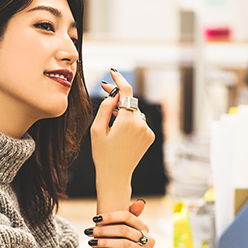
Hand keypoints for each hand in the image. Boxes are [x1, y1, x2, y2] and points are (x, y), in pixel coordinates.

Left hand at [86, 200, 154, 247]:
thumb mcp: (121, 235)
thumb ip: (126, 218)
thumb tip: (140, 201)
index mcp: (144, 228)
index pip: (128, 216)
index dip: (110, 216)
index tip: (95, 219)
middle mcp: (150, 239)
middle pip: (125, 230)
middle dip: (104, 230)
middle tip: (89, 232)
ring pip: (126, 243)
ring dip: (106, 241)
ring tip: (91, 242)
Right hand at [90, 70, 154, 185]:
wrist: (116, 175)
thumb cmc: (103, 154)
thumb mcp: (97, 129)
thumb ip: (105, 108)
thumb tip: (113, 95)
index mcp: (127, 121)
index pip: (127, 92)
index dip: (120, 80)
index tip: (113, 72)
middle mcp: (141, 123)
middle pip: (130, 102)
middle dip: (118, 97)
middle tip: (104, 90)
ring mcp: (147, 130)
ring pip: (134, 112)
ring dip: (124, 112)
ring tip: (110, 122)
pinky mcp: (150, 136)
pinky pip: (139, 122)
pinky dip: (130, 122)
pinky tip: (120, 133)